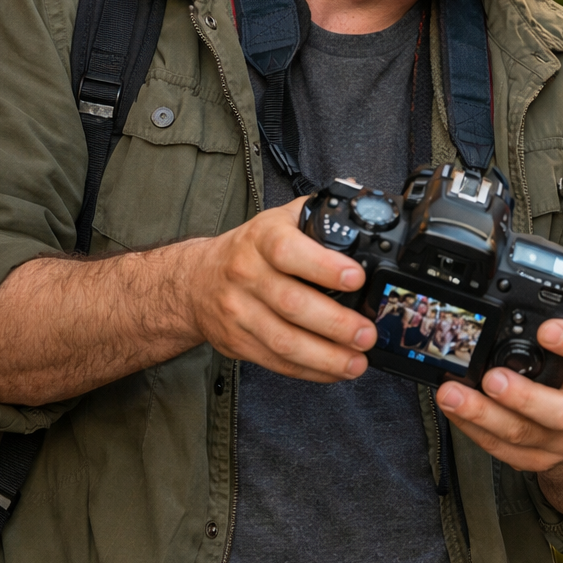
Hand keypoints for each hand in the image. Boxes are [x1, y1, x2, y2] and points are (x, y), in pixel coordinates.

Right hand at [185, 196, 377, 381]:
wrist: (195, 281)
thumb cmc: (251, 249)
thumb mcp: (278, 220)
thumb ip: (317, 209)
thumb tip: (357, 191)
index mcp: (261, 238)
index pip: (289, 251)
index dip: (324, 266)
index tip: (357, 278)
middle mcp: (246, 274)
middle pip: (291, 304)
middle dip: (335, 323)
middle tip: (367, 333)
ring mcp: (238, 312)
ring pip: (283, 340)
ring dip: (325, 356)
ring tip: (357, 362)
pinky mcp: (237, 342)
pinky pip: (276, 361)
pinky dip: (309, 370)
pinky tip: (334, 371)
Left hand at [435, 282, 562, 471]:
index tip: (546, 328)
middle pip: (560, 411)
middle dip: (523, 396)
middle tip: (492, 378)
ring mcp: (560, 440)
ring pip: (523, 434)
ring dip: (484, 415)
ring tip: (453, 394)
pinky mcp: (534, 459)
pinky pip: (501, 450)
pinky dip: (473, 430)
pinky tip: (453, 410)